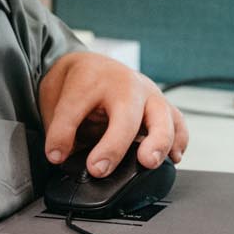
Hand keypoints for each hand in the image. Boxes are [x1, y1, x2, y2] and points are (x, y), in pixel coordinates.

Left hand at [37, 51, 188, 176]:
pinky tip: (172, 157)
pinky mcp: (161, 105)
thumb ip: (60, 129)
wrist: (92, 64)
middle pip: (125, 113)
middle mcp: (123, 83)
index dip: (61, 137)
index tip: (55, 156)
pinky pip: (177, 122)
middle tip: (99, 169)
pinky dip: (178, 141)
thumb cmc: (77, 83)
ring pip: (162, 116)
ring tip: (148, 162)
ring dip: (158, 141)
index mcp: (89, 78)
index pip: (73, 109)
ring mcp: (147, 92)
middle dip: (114, 144)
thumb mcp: (55, 100)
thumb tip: (62, 157)